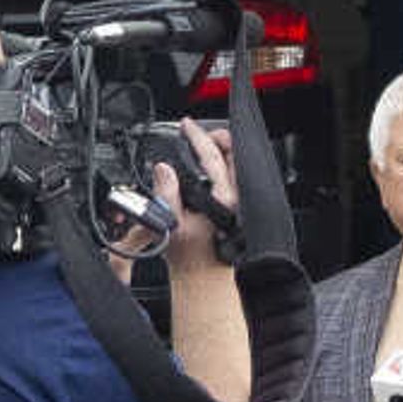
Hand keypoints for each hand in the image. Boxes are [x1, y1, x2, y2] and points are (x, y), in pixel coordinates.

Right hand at [159, 124, 240, 272]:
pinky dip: (222, 166)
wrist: (202, 276)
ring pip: (235, 165)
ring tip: (201, 148)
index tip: (186, 125)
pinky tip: (208, 169)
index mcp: (223, 198)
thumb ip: (167, 194)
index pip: (212, 156)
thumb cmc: (190, 256)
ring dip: (220, 151)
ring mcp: (239, 202)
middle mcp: (236, 198)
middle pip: (233, 154)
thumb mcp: (171, 224)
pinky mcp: (237, 208)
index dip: (197, 136)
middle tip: (197, 135)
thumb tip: (163, 169)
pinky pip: (234, 178)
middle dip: (216, 138)